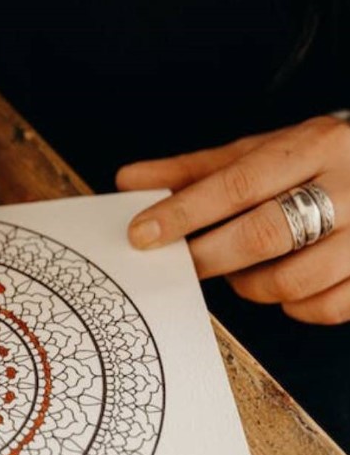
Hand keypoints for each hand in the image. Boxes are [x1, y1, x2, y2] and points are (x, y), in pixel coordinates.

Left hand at [115, 115, 349, 323]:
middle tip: (183, 262)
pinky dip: (291, 305)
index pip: (236, 183)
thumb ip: (193, 171)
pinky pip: (324, 308)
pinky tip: (282, 285)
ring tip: (239, 269)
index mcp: (314, 146)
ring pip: (293, 280)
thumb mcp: (258, 154)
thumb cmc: (314, 164)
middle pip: (265, 234)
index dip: (183, 213)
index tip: (141, 233)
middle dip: (209, 256)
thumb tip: (129, 182)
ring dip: (249, 284)